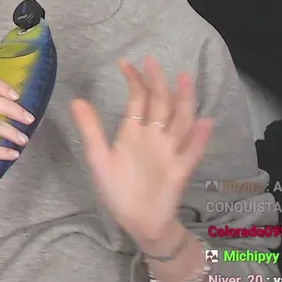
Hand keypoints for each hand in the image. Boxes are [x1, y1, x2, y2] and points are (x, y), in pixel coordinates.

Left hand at [71, 56, 212, 250]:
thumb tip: (76, 100)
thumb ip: (90, 129)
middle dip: (158, 83)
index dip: (134, 82)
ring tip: (186, 80)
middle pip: (160, 104)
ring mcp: (169, 152)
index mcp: (134, 132)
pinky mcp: (179, 170)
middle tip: (153, 60)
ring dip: (184, 101)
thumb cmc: (119, 189)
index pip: (138, 100)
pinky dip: (199, 138)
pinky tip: (205, 122)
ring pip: (180, 121)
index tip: (125, 62)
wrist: (136, 220)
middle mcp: (154, 137)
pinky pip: (191, 152)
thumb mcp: (99, 157)